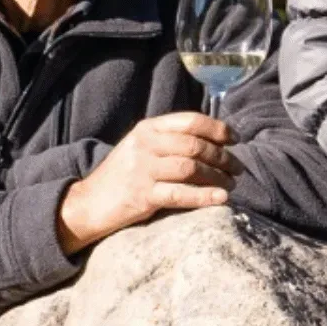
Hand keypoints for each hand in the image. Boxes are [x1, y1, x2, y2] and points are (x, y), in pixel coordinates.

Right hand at [56, 112, 237, 252]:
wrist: (88, 203)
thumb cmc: (123, 175)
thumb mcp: (141, 147)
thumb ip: (170, 139)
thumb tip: (215, 139)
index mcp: (147, 129)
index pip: (190, 121)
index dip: (218, 129)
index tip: (235, 139)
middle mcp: (144, 145)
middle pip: (195, 146)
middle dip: (223, 157)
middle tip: (238, 168)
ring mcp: (141, 170)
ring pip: (191, 168)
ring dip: (218, 176)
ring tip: (232, 184)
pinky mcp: (141, 196)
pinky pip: (180, 193)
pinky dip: (205, 196)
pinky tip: (222, 197)